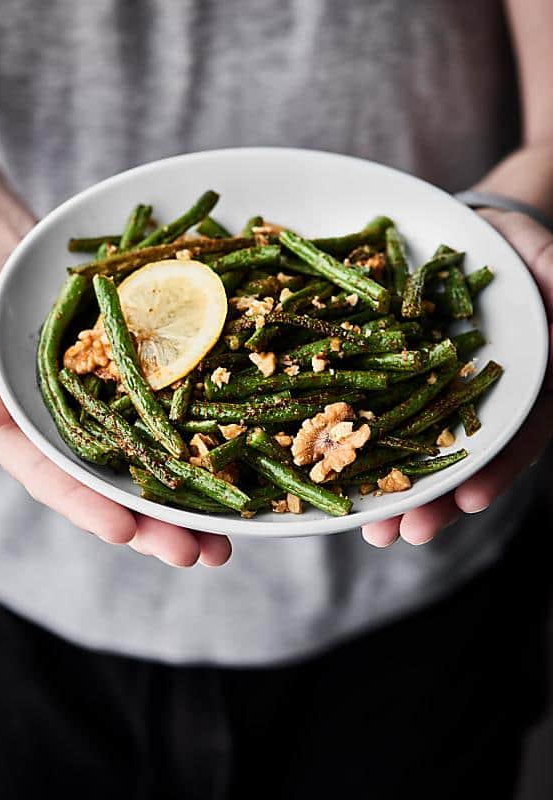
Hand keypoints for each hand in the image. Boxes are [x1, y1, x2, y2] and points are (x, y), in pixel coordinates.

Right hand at [0, 127, 229, 566]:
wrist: (10, 267)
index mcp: (25, 437)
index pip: (55, 480)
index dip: (88, 506)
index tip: (123, 530)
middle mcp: (72, 438)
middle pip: (115, 491)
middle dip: (155, 526)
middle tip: (195, 554)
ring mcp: (111, 416)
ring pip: (152, 468)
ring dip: (191, 504)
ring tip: (228, 538)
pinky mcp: (141, 390)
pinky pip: (173, 419)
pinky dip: (206, 443)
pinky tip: (241, 466)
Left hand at [362, 209, 552, 546]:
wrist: (484, 237)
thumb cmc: (530, 257)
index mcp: (522, 390)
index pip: (516, 435)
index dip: (496, 469)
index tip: (471, 499)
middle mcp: (476, 400)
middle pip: (458, 459)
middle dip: (431, 499)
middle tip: (403, 532)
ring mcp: (434, 390)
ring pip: (413, 444)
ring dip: (389, 485)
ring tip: (368, 525)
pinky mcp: (395, 371)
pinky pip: (371, 402)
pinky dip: (353, 430)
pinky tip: (327, 456)